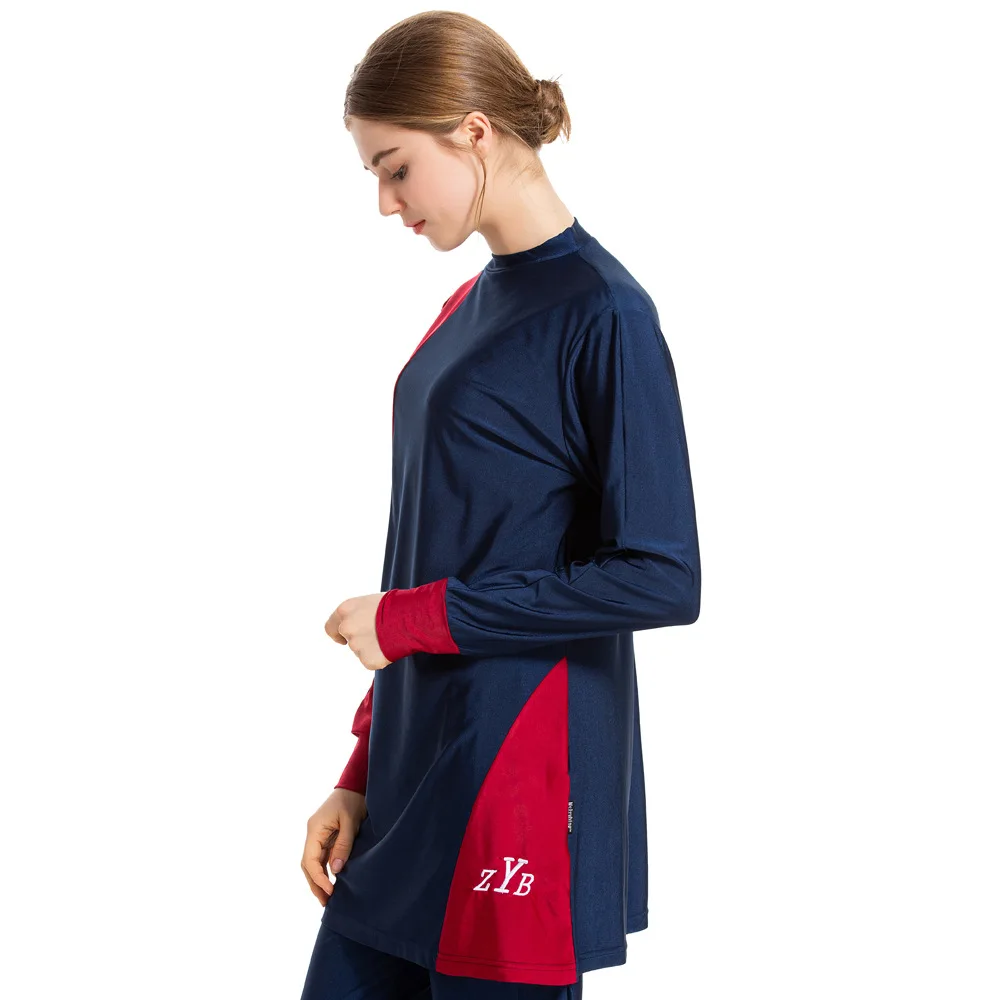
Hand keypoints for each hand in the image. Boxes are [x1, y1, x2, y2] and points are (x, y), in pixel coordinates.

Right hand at [301, 787, 368, 904]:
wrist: (355, 785)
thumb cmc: (352, 801)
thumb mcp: (350, 822)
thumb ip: (343, 846)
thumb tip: (335, 870)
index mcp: (314, 829)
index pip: (310, 859)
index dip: (318, 878)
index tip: (330, 891)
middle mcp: (312, 834)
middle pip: (307, 864)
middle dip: (315, 884)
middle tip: (325, 902)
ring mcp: (318, 836)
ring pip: (313, 862)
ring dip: (318, 880)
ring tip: (327, 898)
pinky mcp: (326, 837)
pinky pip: (321, 857)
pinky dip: (324, 871)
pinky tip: (331, 882)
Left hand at [325, 592, 389, 670]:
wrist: (411, 618)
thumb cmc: (395, 605)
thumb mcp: (371, 602)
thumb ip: (358, 614)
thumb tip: (360, 623)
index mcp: (345, 610)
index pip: (330, 627)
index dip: (336, 634)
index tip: (341, 640)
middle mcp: (346, 628)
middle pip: (348, 639)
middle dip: (360, 640)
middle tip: (378, 636)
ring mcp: (356, 645)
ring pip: (361, 651)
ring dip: (372, 647)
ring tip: (389, 637)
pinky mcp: (367, 660)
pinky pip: (372, 661)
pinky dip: (381, 657)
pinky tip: (391, 646)